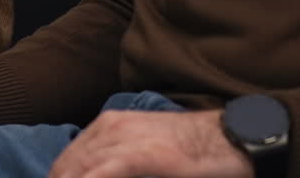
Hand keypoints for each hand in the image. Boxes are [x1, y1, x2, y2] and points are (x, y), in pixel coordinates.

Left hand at [48, 110, 251, 177]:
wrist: (233, 136)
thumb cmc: (191, 147)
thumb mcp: (145, 147)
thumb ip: (117, 160)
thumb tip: (96, 172)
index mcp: (108, 126)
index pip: (67, 161)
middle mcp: (110, 128)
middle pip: (66, 167)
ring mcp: (125, 140)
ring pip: (78, 170)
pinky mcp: (142, 155)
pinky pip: (99, 173)